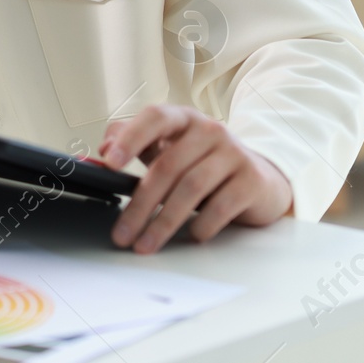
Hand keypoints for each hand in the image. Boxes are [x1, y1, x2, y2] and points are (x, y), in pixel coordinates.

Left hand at [100, 104, 292, 252]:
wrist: (259, 178)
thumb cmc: (201, 162)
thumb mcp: (168, 147)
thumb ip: (133, 142)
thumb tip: (104, 149)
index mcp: (182, 118)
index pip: (154, 118)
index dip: (131, 138)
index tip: (110, 163)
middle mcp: (209, 130)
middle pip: (167, 166)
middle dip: (140, 204)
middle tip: (122, 232)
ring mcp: (233, 154)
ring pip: (191, 188)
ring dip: (164, 222)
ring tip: (146, 244)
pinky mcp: (251, 180)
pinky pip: (221, 206)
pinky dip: (202, 224)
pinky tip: (191, 235)